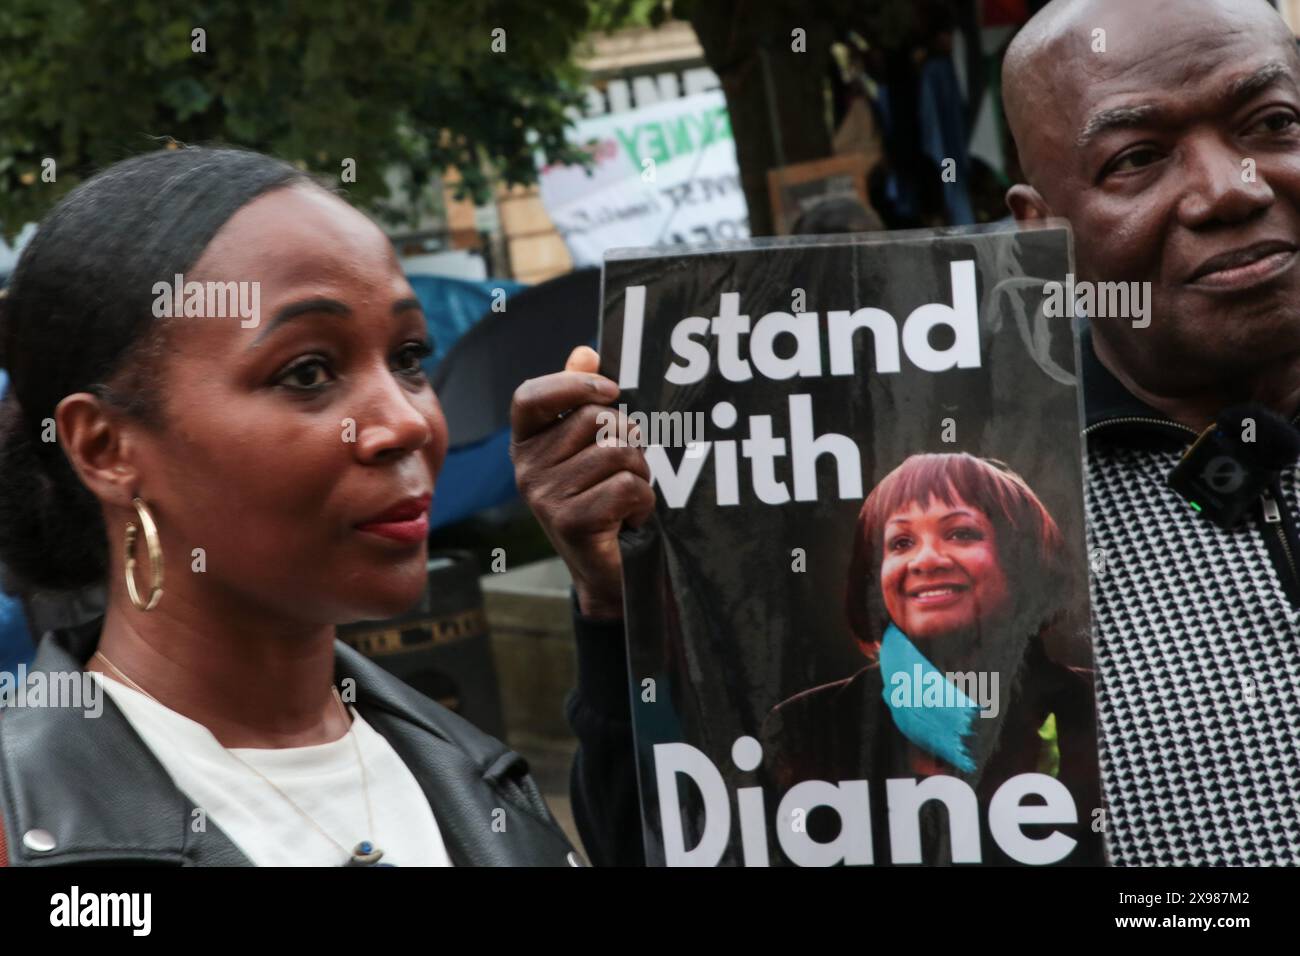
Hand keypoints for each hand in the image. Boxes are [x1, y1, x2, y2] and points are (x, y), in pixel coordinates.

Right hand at [509, 346, 654, 619]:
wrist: (606, 572)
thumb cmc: (601, 501)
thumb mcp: (588, 449)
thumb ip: (581, 401)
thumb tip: (584, 352)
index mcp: (526, 444)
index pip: (530, 396)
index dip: (572, 384)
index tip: (612, 391)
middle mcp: (526, 469)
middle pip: (594, 420)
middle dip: (628, 440)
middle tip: (624, 470)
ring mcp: (544, 497)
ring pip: (618, 453)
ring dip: (639, 474)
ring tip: (625, 497)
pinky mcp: (570, 522)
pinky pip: (628, 486)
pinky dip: (643, 502)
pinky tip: (628, 519)